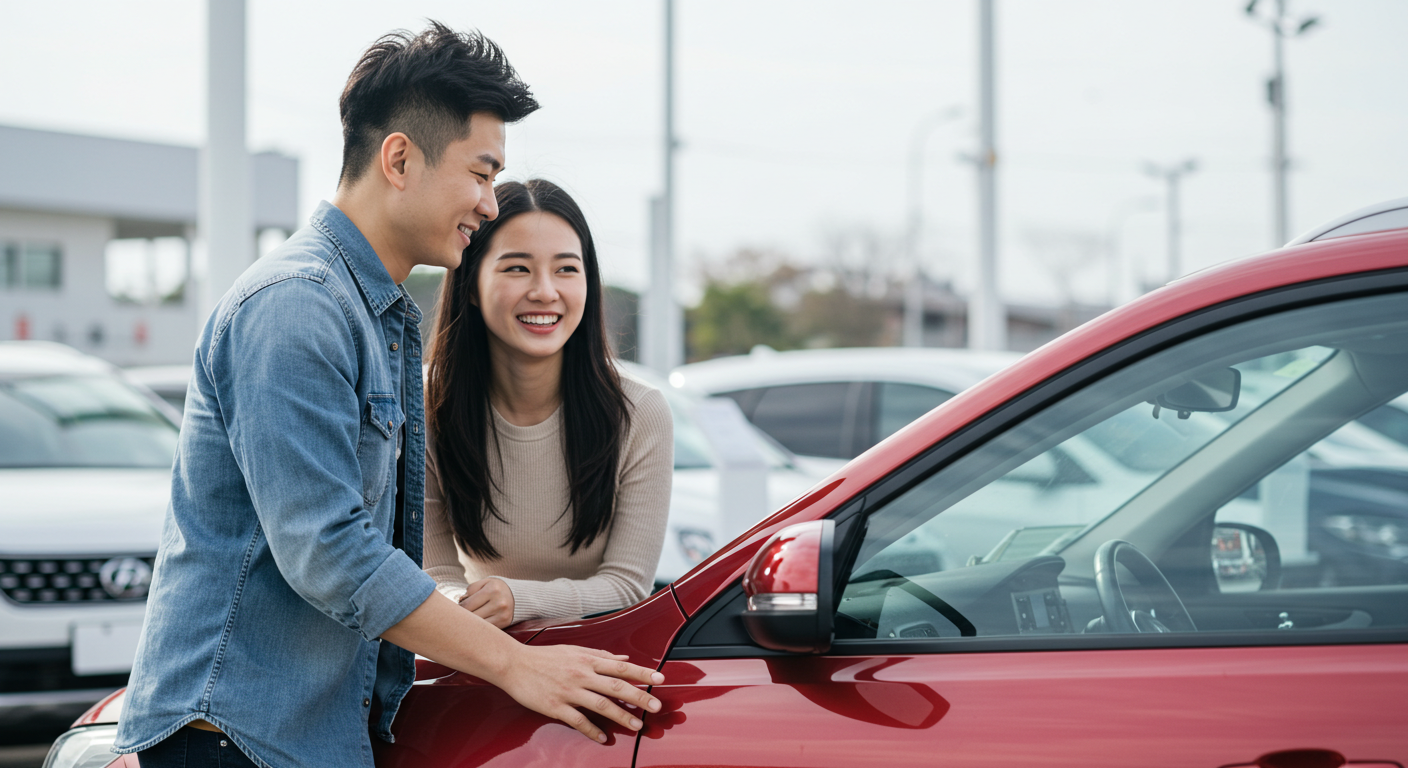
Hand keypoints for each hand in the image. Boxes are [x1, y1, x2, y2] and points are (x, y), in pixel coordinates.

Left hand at [460, 578, 514, 627]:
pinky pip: (486, 629)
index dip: (458, 609)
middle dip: (464, 617)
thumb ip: (471, 589)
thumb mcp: (485, 582)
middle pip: (472, 616)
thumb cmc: (495, 588)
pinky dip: (480, 627)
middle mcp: (499, 602)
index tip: (457, 610)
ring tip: (468, 620)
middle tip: (460, 617)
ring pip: (478, 624)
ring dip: (471, 623)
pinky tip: (477, 624)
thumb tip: (460, 602)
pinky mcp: (504, 622)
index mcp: (492, 589)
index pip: (467, 605)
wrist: (517, 595)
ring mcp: (502, 614)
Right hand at [492, 644, 664, 743]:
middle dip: (639, 697)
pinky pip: (578, 720)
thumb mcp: (575, 650)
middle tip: (656, 706)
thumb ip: (600, 655)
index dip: (642, 673)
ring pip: (601, 705)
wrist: (513, 664)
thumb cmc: (545, 657)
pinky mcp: (556, 706)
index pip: (621, 667)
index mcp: (587, 660)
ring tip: (637, 725)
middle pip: (616, 687)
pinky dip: (592, 730)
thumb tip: (623, 659)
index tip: (660, 679)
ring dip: (621, 716)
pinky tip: (603, 737)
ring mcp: (569, 691)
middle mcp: (581, 674)